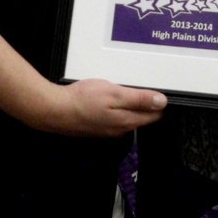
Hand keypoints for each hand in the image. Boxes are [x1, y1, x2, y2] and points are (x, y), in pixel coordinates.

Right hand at [31, 78, 166, 137]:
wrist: (55, 111)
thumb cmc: (83, 100)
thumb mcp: (114, 94)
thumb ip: (139, 99)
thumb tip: (162, 102)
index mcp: (127, 121)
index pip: (153, 115)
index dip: (159, 103)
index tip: (162, 90)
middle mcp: (120, 129)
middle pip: (141, 117)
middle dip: (148, 104)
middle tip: (150, 87)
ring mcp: (107, 130)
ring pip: (127, 117)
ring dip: (132, 106)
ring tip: (134, 91)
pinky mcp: (96, 127)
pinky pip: (114, 118)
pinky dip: (118, 108)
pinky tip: (113, 99)